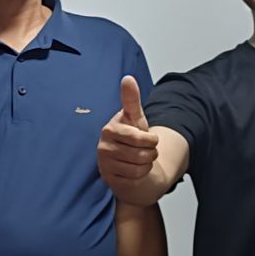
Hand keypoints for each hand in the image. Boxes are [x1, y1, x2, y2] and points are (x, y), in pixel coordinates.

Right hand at [97, 76, 160, 193]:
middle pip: (142, 153)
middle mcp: (103, 146)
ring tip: (139, 158)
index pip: (139, 137)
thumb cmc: (131, 137)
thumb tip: (128, 78)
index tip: (149, 137)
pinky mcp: (108, 177)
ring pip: (140, 166)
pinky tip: (134, 168)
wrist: (126, 160)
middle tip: (143, 149)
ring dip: (146, 163)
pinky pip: (135, 177)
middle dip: (150, 153)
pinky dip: (140, 174)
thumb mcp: (135, 117)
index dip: (151, 139)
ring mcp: (105, 163)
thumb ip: (131, 99)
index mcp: (110, 129)